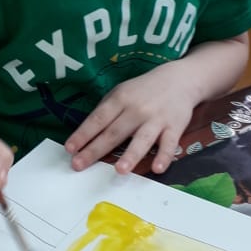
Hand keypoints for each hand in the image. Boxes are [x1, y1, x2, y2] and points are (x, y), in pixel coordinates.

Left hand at [65, 62, 196, 174]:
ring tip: (120, 170)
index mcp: (120, 99)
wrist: (180, 79)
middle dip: (95, 150)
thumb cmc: (144, 90)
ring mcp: (156, 119)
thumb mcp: (122, 92)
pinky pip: (169, 144)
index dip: (83, 134)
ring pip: (142, 139)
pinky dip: (164, 156)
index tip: (70, 149)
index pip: (98, 119)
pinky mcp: (175, 127)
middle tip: (79, 165)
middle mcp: (137, 109)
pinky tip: (157, 168)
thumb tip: (86, 134)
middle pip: (114, 132)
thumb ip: (106, 110)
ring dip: (131, 155)